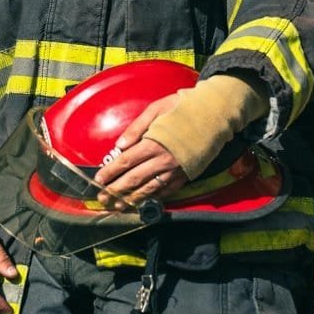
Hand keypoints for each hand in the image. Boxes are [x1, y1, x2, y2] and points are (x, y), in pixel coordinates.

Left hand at [93, 93, 188, 207]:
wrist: (215, 115)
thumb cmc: (184, 108)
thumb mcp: (157, 109)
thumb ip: (137, 127)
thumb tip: (120, 144)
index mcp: (154, 143)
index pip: (126, 162)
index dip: (110, 172)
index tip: (98, 179)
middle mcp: (163, 161)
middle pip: (133, 179)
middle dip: (115, 190)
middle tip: (102, 198)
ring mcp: (175, 171)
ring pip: (148, 190)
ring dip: (130, 199)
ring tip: (118, 205)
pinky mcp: (185, 176)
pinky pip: (165, 192)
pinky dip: (152, 199)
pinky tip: (141, 202)